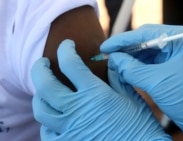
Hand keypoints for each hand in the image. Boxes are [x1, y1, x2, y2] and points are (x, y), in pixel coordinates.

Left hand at [31, 39, 170, 140]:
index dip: (65, 49)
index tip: (67, 45)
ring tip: (46, 90)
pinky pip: (47, 132)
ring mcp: (69, 129)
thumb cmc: (139, 125)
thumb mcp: (131, 97)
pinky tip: (54, 117)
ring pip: (41, 109)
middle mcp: (77, 110)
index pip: (70, 64)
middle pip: (45, 84)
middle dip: (40, 68)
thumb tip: (111, 59)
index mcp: (94, 94)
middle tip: (43, 63)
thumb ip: (118, 76)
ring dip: (40, 95)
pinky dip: (47, 122)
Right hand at [101, 24, 182, 139]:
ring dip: (130, 57)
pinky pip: (150, 60)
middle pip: (145, 39)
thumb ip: (132, 69)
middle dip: (125, 48)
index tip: (105, 46)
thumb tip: (114, 59)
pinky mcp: (171, 62)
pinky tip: (125, 68)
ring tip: (113, 63)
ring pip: (146, 50)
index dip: (123, 40)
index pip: (146, 33)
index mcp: (181, 38)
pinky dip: (137, 64)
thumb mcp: (156, 82)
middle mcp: (179, 41)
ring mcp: (175, 51)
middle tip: (107, 54)